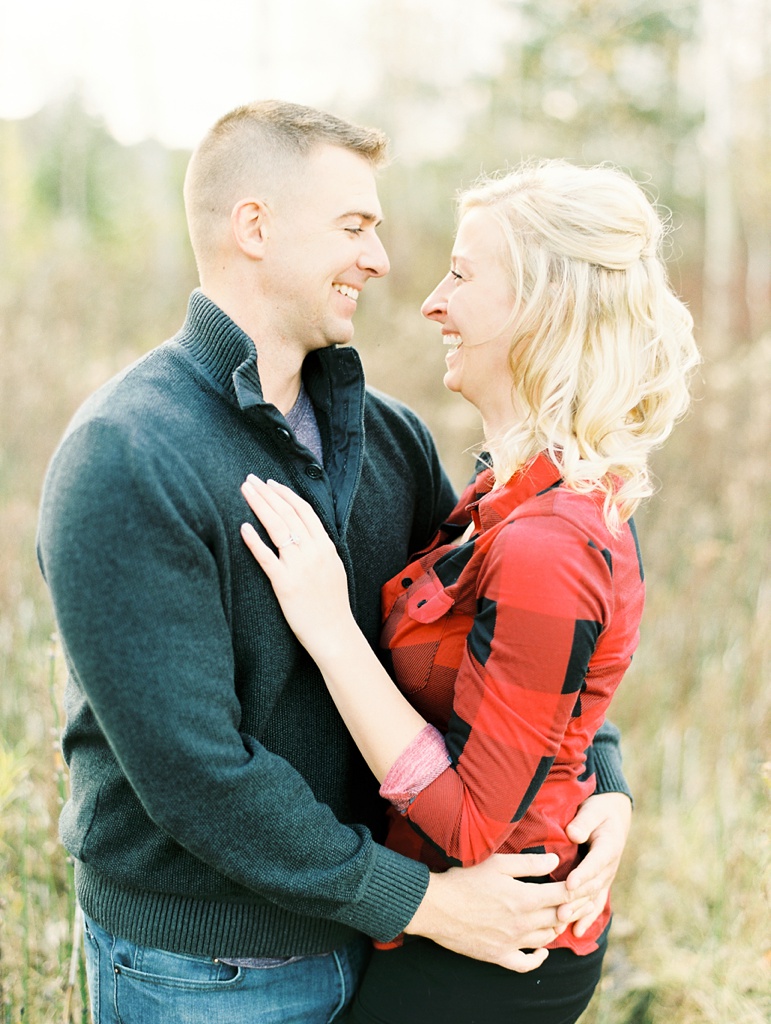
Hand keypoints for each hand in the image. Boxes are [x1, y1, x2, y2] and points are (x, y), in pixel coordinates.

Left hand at [240, 476, 353, 657]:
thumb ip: (321, 548)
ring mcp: (298, 567)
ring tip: (244, 491)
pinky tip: (243, 527)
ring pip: (276, 528)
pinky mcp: (284, 584)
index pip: (304, 510)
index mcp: (326, 546)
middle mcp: (313, 552)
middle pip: (287, 513)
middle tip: (250, 479)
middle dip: (267, 493)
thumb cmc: (332, 604)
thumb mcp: (334, 568)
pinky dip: (254, 541)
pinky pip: (266, 558)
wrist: (334, 632)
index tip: (270, 483)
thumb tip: (307, 533)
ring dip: (259, 506)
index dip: (285, 494)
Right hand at [405, 853, 573, 972]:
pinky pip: (526, 963)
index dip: (578, 889)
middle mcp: (523, 923)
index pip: (563, 895)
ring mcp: (512, 942)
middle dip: (574, 908)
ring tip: (562, 917)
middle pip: (560, 918)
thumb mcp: (497, 863)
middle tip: (582, 900)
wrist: (436, 907)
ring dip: (558, 928)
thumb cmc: (464, 879)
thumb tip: (555, 861)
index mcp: (525, 898)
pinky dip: (539, 958)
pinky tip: (542, 950)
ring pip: (547, 939)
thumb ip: (529, 863)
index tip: (584, 883)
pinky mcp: (499, 955)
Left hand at [559, 792, 631, 936]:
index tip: (569, 883)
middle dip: (576, 900)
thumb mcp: (593, 810)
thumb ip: (584, 821)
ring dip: (578, 912)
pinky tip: (575, 932)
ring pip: (592, 898)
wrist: (614, 817)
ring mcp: (605, 878)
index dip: (583, 874)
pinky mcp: (599, 884)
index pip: (596, 863)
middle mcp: (608, 866)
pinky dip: (586, 918)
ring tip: (562, 922)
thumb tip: (573, 834)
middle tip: (560, 911)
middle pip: (592, 886)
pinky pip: (594, 904)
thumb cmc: (599, 811)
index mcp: (608, 846)